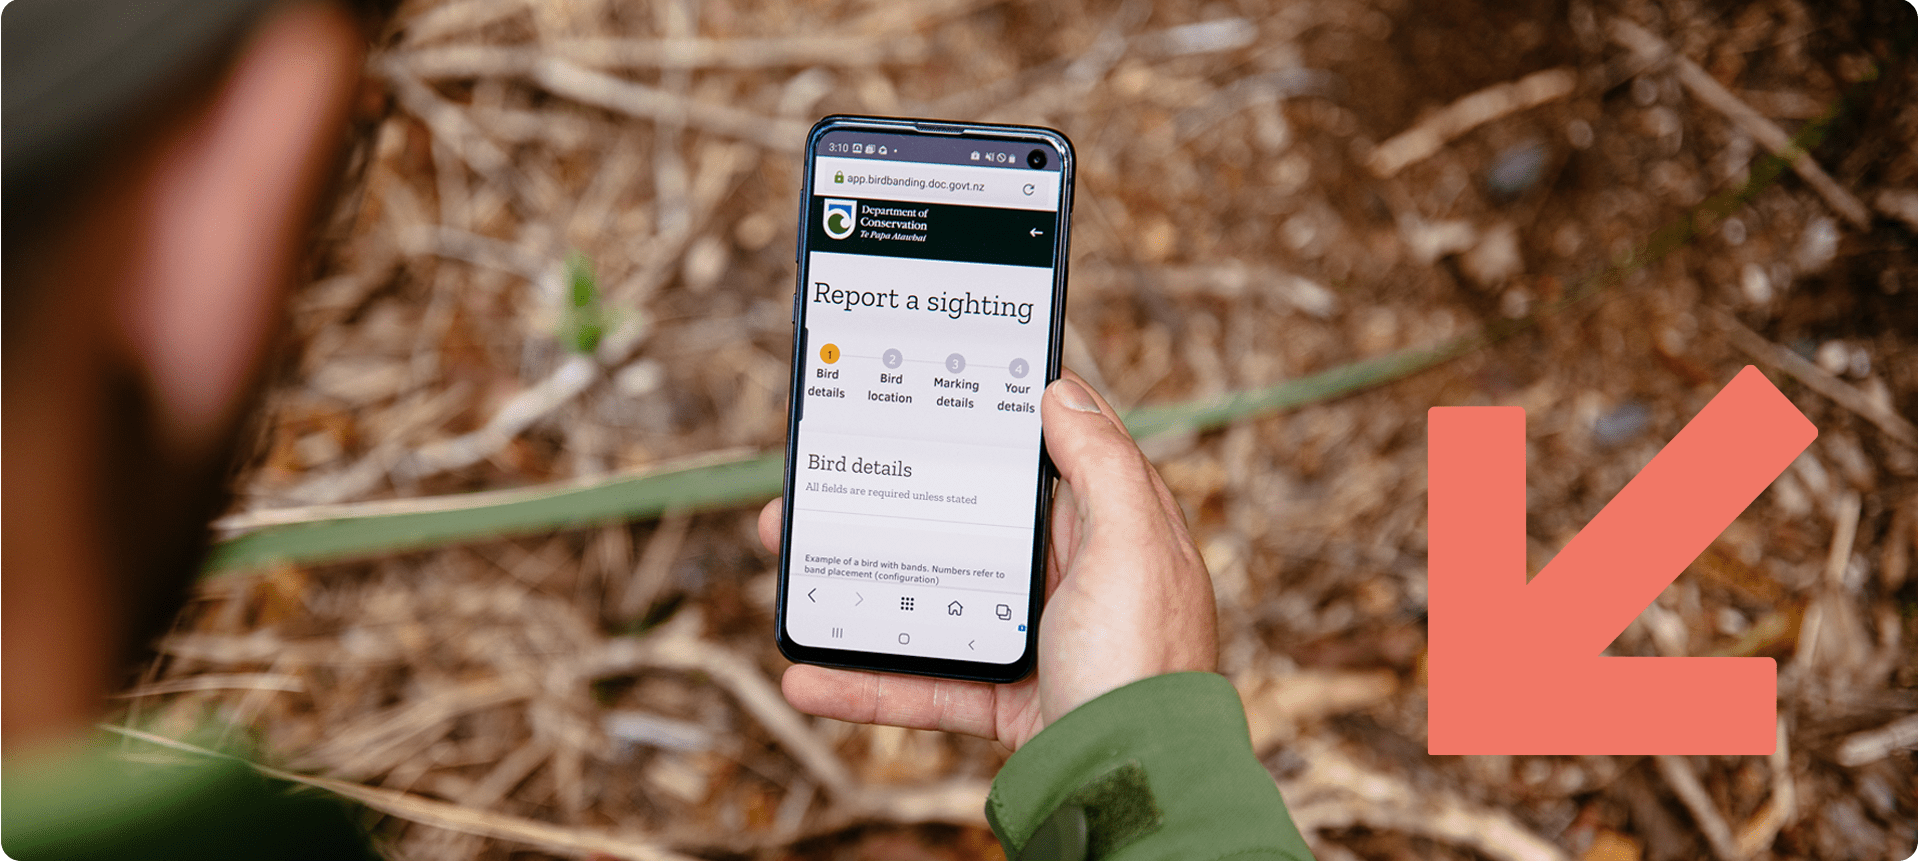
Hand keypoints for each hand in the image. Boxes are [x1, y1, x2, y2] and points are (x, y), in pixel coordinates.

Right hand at [758, 368, 1216, 750]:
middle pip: (967, 526)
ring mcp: (1037, 642)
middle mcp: (1073, 580)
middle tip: (826, 482)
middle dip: (892, 504)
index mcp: (1109, 530)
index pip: (1048, 457)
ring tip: (792, 561)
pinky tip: (808, 675)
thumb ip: (1101, 464)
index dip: (991, 426)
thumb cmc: (1146, 663)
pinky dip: (865, 683)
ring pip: (932, 601)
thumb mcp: (1134, 546)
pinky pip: (925, 685)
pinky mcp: (1007, 702)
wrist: (1135, 785)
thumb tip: (1060, 390)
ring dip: (859, 585)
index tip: (929, 398)